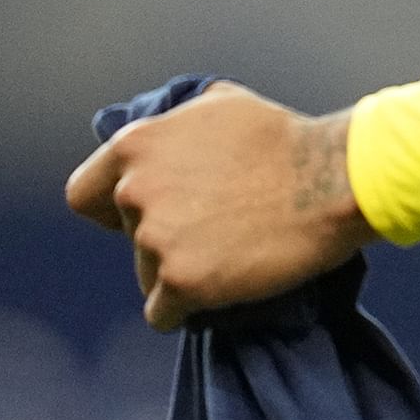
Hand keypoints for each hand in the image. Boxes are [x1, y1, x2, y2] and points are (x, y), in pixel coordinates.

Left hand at [65, 81, 372, 329]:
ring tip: (230, 255)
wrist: (334, 180)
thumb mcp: (220, 106)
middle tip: (215, 229)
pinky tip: (222, 288)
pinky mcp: (181, 282)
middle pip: (130, 237)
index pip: (85, 195)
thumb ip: (174, 126)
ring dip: (180, 272)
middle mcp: (135, 191)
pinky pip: (163, 314)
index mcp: (135, 146)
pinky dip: (187, 309)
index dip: (115, 207)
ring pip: (147, 276)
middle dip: (165, 236)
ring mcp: (155, 239)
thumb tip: (162, 136)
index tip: (148, 212)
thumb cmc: (285, 139)